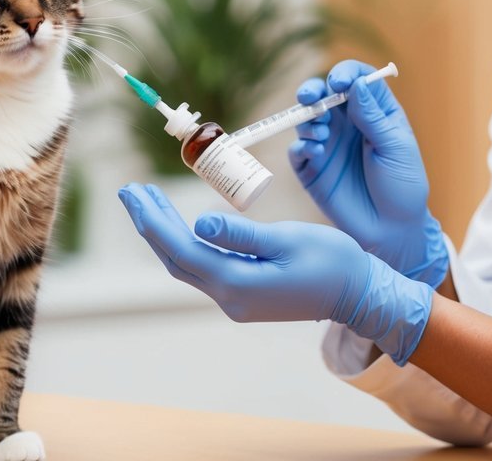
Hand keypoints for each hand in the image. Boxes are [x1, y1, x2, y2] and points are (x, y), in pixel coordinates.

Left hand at [118, 183, 433, 363]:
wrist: (361, 294)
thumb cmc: (332, 261)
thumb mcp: (288, 240)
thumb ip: (241, 233)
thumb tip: (198, 224)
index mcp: (238, 283)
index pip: (181, 249)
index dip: (153, 221)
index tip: (133, 192)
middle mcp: (230, 298)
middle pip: (176, 258)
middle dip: (150, 224)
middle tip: (129, 190)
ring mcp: (236, 300)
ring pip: (187, 264)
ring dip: (165, 232)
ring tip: (148, 200)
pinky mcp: (245, 295)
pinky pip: (203, 267)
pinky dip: (186, 242)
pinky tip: (180, 223)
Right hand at [289, 60, 447, 287]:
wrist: (392, 230)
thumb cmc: (403, 187)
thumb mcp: (395, 149)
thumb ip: (373, 117)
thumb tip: (357, 84)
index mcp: (374, 112)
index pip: (355, 80)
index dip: (344, 74)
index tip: (339, 83)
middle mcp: (348, 124)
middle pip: (323, 94)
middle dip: (312, 90)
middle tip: (310, 97)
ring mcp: (328, 145)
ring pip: (306, 119)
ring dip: (308, 120)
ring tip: (322, 133)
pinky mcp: (312, 169)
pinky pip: (297, 150)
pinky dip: (301, 146)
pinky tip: (315, 152)